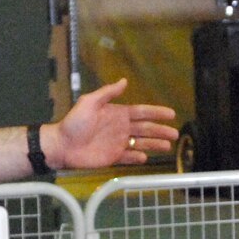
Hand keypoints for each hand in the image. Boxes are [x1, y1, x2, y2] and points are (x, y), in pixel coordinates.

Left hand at [46, 78, 178, 168]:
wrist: (62, 145)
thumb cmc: (74, 122)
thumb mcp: (89, 102)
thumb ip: (107, 93)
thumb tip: (125, 81)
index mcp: (118, 113)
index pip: (142, 112)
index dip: (156, 113)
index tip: (171, 114)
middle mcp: (121, 128)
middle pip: (146, 129)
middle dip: (161, 131)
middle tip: (176, 134)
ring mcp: (118, 144)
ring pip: (141, 143)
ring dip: (154, 145)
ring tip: (168, 146)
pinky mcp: (113, 158)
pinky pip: (128, 157)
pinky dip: (137, 158)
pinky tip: (146, 158)